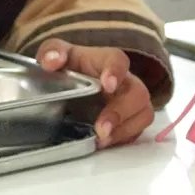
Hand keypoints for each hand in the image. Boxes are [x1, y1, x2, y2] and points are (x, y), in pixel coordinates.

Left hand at [36, 38, 152, 147]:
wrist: (68, 84)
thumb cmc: (67, 66)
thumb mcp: (53, 53)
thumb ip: (51, 51)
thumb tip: (52, 61)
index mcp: (104, 60)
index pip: (118, 60)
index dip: (116, 72)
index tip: (107, 85)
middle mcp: (123, 81)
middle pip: (137, 93)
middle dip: (121, 112)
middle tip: (102, 128)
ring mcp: (128, 102)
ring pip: (143, 114)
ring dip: (124, 129)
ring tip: (102, 140)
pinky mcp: (128, 121)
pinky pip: (136, 131)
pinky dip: (122, 139)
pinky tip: (103, 143)